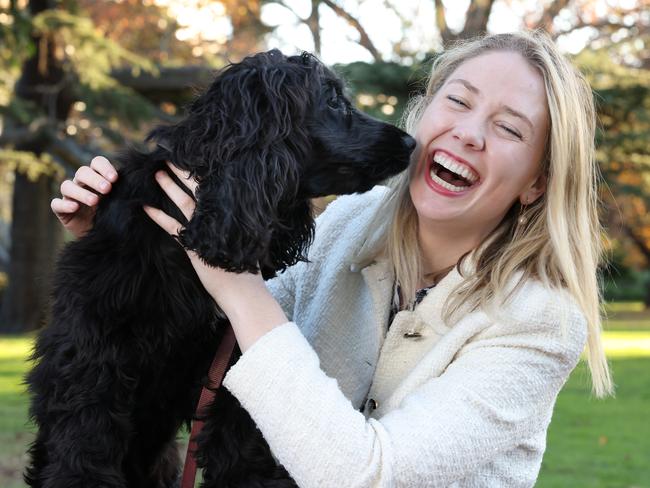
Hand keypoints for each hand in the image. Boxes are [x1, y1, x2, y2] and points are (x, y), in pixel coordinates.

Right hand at [51, 156, 117, 237]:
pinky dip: (64, 204)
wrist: (104, 235)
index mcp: (97, 177)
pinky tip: (75, 207)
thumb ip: (125, 191)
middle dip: (95, 179)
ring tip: (94, 201)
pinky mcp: (61, 210)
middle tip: (107, 189)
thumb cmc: (114, 215)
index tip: (115, 178)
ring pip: (67, 186)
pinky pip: (56, 204)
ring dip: (81, 192)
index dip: (104, 167)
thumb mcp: (120, 202)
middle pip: (82, 172)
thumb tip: (139, 183)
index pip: (97, 163)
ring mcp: (70, 196)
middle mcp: (82, 183)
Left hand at [144, 163, 287, 350]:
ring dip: (169, 187)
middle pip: (198, 190)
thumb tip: (239, 213)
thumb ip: (240, 227)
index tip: (193, 160)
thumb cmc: (247, 271)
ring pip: (184, 202)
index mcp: (231, 216)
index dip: (201, 174)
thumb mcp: (246, 242)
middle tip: (170, 156)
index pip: (214, 189)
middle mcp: (218, 219)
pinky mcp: (193, 245)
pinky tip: (146, 208)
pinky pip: (172, 227)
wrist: (244, 292)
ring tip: (157, 173)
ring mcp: (205, 230)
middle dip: (183, 172)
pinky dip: (158, 217)